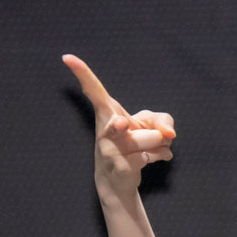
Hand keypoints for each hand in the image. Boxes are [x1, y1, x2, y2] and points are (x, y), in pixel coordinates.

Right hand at [62, 54, 175, 196]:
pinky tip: (150, 158)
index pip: (93, 90)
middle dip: (119, 125)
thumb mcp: (151, 125)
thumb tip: (170, 134)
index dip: (82, 73)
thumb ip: (163, 120)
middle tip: (122, 125)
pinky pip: (152, 155)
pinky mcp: (120, 167)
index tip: (67, 57)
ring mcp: (110, 150)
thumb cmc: (133, 144)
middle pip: (116, 123)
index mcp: (107, 112)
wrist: (119, 179)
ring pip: (150, 139)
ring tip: (149, 146)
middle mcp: (104, 129)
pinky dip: (160, 155)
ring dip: (159, 142)